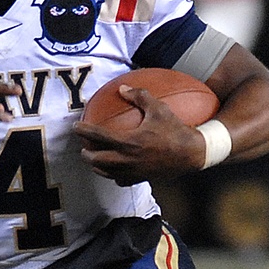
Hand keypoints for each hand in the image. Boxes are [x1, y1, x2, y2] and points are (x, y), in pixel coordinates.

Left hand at [75, 87, 205, 185]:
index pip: (98, 136)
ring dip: (96, 165)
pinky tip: (113, 170)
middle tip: (83, 146)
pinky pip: (120, 180)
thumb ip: (140, 96)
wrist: (192, 154)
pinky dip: (113, 175)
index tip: (75, 127)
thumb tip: (122, 88)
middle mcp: (127, 159)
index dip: (84, 131)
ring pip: (105, 172)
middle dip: (86, 154)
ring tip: (94, 158)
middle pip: (96, 160)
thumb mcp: (159, 108)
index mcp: (129, 141)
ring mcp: (132, 172)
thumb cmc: (176, 129)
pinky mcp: (139, 179)